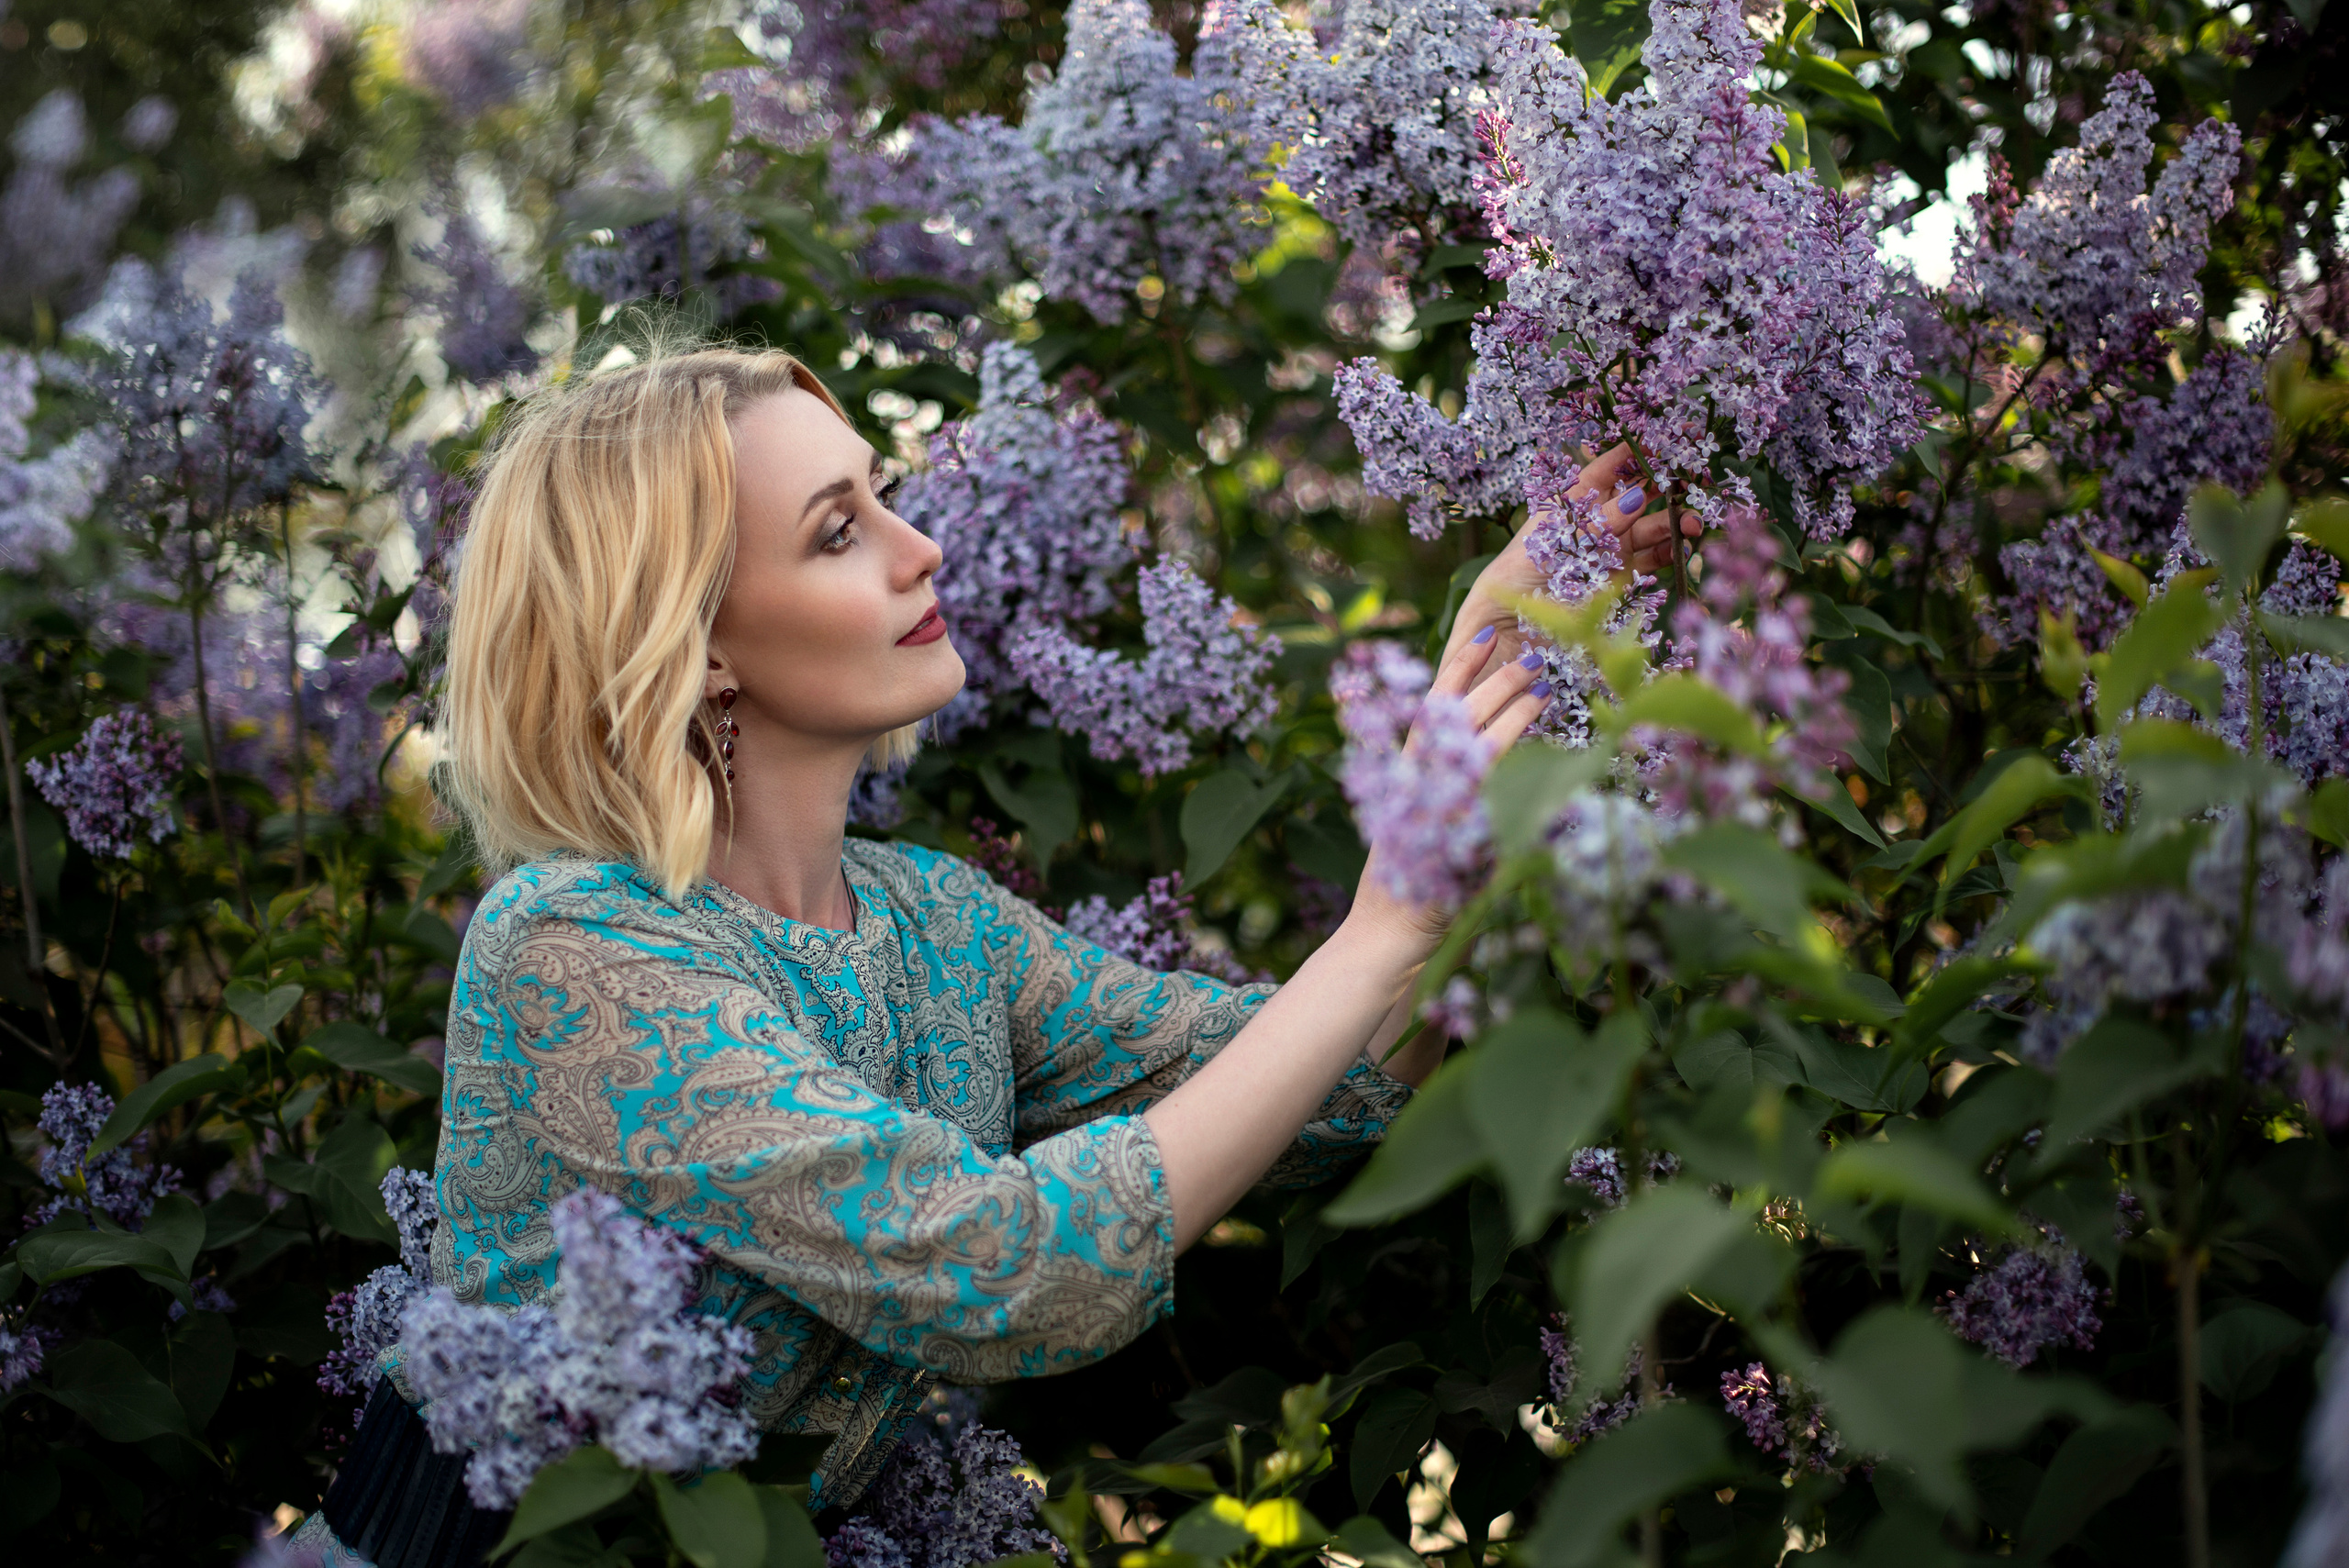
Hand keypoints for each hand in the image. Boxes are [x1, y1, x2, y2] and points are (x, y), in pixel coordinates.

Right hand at [1349, 620, 1551, 943]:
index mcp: (1405, 775)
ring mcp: (1434, 806)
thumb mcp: (1429, 830)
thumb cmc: (1415, 891)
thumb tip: (1493, 753)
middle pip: (1456, 716)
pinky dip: (1516, 759)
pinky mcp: (1455, 833)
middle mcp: (1415, 783)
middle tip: (1533, 655)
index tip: (1483, 632)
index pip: (1432, 706)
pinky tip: (1544, 740)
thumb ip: (1454, 792)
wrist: (1390, 939)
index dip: (1458, 667)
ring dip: (1512, 711)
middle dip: (1495, 681)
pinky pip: (1489, 785)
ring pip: (1474, 742)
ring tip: (1545, 684)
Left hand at [1442, 444, 1701, 678]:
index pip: (1609, 468)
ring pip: (1653, 526)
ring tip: (1693, 523)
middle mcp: (1597, 520)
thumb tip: (1637, 497)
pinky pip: (1653, 559)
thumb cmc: (1518, 573)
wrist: (1508, 623)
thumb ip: (1596, 523)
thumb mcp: (1555, 541)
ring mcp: (1611, 548)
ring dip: (1675, 522)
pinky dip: (1671, 553)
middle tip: (1693, 481)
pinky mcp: (1621, 577)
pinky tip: (1684, 549)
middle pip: (1640, 494)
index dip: (1636, 452)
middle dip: (1668, 486)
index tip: (1666, 439)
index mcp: (1574, 500)